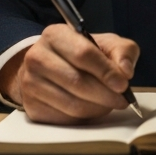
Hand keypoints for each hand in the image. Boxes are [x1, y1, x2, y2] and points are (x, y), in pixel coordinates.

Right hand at [0, 24, 139, 124]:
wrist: (50, 66)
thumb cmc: (82, 53)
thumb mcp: (105, 43)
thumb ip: (122, 51)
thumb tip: (125, 71)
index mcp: (55, 35)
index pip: (83, 54)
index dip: (106, 71)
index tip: (123, 83)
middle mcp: (37, 57)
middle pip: (77, 82)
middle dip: (105, 94)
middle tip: (122, 100)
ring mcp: (30, 84)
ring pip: (71, 104)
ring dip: (98, 108)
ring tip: (110, 104)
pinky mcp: (31, 107)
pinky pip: (64, 119)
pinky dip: (84, 118)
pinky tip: (93, 109)